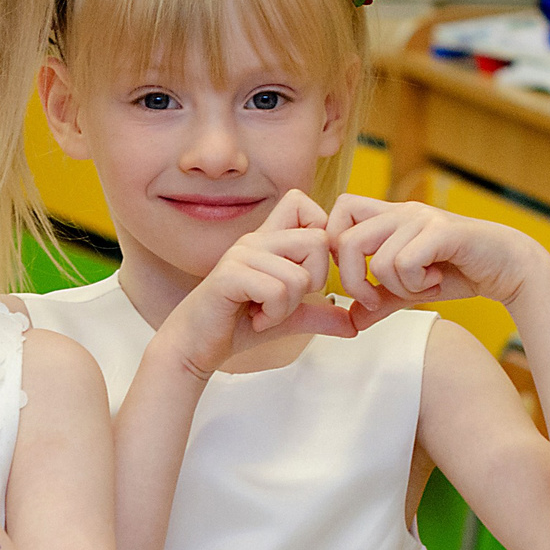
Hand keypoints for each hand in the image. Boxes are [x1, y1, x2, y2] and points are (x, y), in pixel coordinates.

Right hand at [155, 190, 354, 376]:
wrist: (194, 347)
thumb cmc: (236, 326)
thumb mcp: (287, 317)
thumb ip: (320, 314)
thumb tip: (354, 323)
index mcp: (268, 240)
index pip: (303, 203)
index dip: (321, 234)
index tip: (310, 273)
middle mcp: (255, 240)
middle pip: (317, 240)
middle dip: (313, 280)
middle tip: (285, 301)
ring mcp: (241, 255)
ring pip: (299, 274)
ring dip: (288, 307)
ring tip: (265, 314)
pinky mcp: (229, 276)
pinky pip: (277, 290)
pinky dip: (274, 315)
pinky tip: (255, 320)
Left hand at [326, 194, 544, 328]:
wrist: (510, 267)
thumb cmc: (461, 272)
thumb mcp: (411, 290)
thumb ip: (381, 300)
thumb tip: (351, 320)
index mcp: (390, 217)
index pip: (341, 209)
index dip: (334, 246)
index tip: (357, 277)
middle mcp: (403, 211)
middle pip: (345, 241)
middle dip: (354, 281)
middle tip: (377, 298)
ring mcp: (422, 218)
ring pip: (378, 261)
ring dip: (399, 287)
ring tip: (425, 286)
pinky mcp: (442, 231)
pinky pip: (405, 263)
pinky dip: (417, 285)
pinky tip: (437, 282)